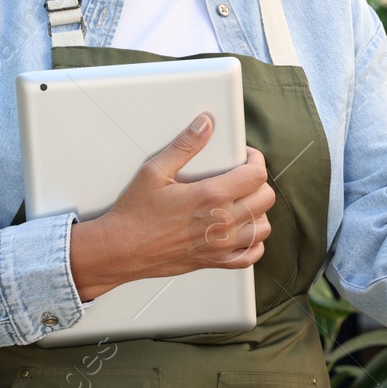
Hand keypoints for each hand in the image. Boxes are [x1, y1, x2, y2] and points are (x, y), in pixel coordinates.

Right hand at [68, 114, 274, 300]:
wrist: (121, 250)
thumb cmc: (135, 214)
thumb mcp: (155, 171)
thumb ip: (184, 146)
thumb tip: (204, 125)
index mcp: (211, 196)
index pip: (256, 175)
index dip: (256, 161)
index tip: (247, 157)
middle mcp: (221, 222)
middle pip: (265, 199)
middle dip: (258, 182)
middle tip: (243, 177)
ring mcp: (220, 245)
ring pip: (263, 228)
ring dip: (258, 212)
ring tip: (242, 202)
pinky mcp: (214, 261)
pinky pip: (250, 256)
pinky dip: (253, 244)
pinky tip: (242, 232)